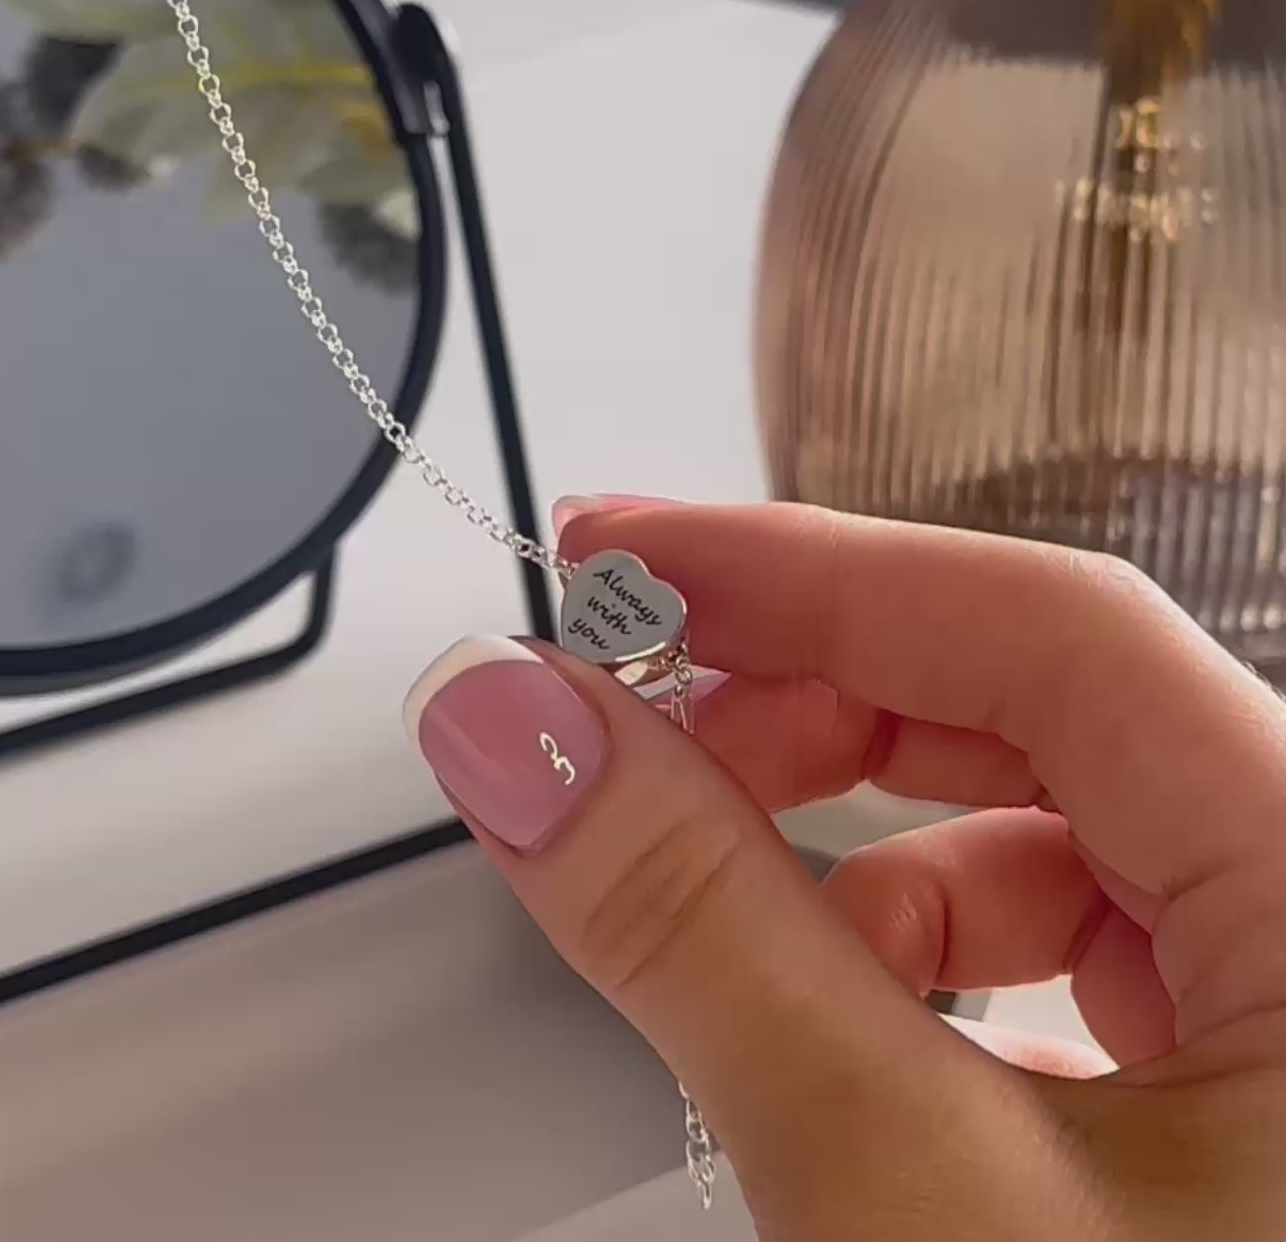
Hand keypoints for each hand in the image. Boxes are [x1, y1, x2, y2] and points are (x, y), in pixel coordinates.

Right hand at [402, 500, 1285, 1239]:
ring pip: (1041, 804)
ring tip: (730, 889)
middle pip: (1031, 694)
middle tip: (625, 715)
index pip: (1033, 621)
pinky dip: (927, 924)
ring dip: (857, 817)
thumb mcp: (910, 1201)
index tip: (616, 555)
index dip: (801, 564)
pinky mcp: (1253, 1054)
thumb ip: (699, 937)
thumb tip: (519, 736)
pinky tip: (860, 998)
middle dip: (805, 689)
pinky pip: (1066, 913)